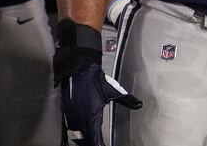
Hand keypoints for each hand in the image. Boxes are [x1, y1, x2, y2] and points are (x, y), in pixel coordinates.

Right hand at [55, 19, 141, 145]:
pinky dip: (79, 131)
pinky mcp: (67, 113)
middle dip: (92, 142)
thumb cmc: (94, 79)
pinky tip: (84, 131)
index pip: (94, 140)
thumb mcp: (113, 90)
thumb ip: (126, 100)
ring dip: (85, 138)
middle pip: (85, 140)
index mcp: (91, 118)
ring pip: (77, 135)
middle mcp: (79, 121)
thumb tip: (139, 104)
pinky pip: (73, 127)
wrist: (77, 68)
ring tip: (94, 139)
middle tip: (100, 143)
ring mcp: (71, 117)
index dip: (99, 145)